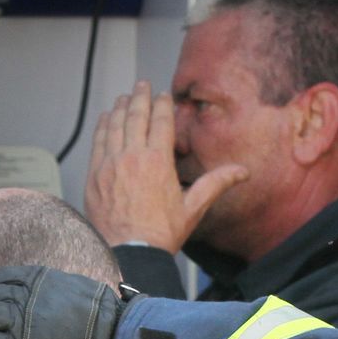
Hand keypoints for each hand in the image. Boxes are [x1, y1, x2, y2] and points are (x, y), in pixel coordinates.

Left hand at [84, 81, 248, 252]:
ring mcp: (110, 164)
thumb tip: (243, 172)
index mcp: (158, 161)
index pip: (160, 121)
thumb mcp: (194, 207)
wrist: (131, 253)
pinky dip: (103, 126)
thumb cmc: (162, 233)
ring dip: (120, 108)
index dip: (162, 105)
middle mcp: (132, 156)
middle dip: (140, 97)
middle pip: (135, 116)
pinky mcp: (95, 175)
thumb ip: (216, 183)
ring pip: (114, 125)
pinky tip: (106, 119)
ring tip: (124, 98)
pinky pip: (98, 142)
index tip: (163, 95)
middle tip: (142, 85)